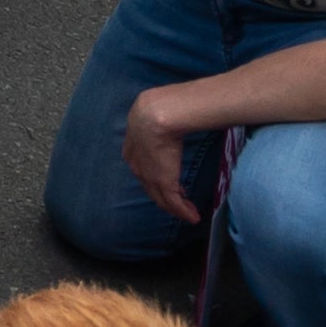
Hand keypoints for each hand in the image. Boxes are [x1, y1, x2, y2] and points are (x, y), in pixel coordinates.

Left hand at [122, 84, 217, 223]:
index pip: (144, 171)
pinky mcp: (163, 182)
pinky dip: (184, 212)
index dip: (155, 179)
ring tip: (190, 213)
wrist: (156, 115)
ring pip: (163, 199)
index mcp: (132, 152)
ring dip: (177, 208)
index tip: (168, 181)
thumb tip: (169, 115)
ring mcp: (150, 177)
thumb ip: (156, 123)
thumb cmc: (157, 110)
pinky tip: (193, 217)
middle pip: (152, 188)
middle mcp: (138, 168)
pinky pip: (174, 203)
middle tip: (181, 202)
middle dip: (166, 196)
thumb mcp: (151, 117)